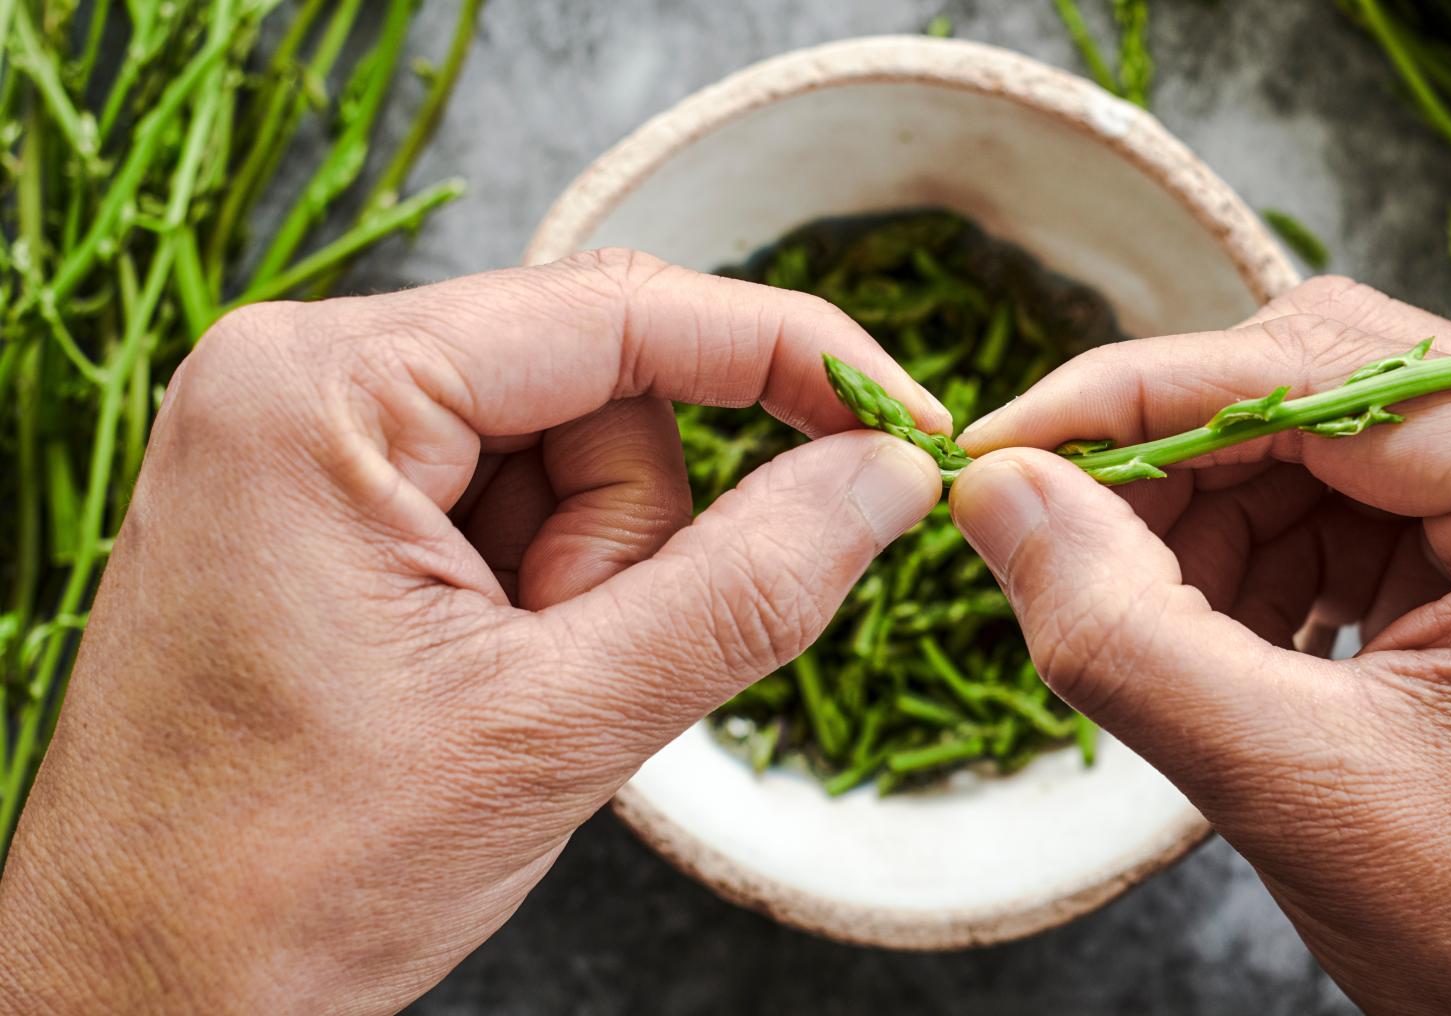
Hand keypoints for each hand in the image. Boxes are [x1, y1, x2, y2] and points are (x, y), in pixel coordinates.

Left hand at [0, 251, 943, 1012]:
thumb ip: (748, 585)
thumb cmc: (288, 879)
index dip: (788, 355)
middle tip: (568, 667)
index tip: (907, 419)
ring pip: (568, 456)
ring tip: (505, 696)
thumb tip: (888, 472)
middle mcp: (302, 378)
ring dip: (586, 581)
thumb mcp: (556, 728)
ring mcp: (309, 442)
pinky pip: (510, 505)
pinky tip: (481, 687)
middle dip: (631, 537)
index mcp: (323, 389)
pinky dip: (543, 596)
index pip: (619, 310)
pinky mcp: (328, 507)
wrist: (136, 997)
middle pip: (597, 391)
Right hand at [950, 277, 1450, 1013]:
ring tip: (1155, 631)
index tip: (998, 444)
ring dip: (1203, 524)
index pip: (1314, 370)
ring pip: (1311, 448)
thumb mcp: (1295, 783)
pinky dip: (1252, 568)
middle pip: (1313, 385)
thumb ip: (1124, 628)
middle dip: (1171, 463)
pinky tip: (1223, 650)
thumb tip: (995, 488)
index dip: (1135, 395)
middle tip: (1050, 534)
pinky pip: (1339, 514)